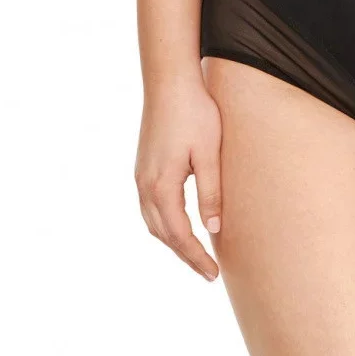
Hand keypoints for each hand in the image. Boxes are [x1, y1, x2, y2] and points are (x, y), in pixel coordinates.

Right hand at [134, 75, 223, 282]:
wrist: (168, 80)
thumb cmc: (194, 112)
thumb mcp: (209, 153)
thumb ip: (211, 192)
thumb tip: (213, 229)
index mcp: (161, 186)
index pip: (179, 235)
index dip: (196, 258)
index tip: (214, 275)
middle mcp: (145, 185)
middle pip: (163, 234)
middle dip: (185, 255)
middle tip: (208, 272)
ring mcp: (140, 176)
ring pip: (153, 222)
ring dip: (173, 240)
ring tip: (196, 253)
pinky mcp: (143, 166)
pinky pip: (150, 206)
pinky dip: (165, 223)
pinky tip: (179, 223)